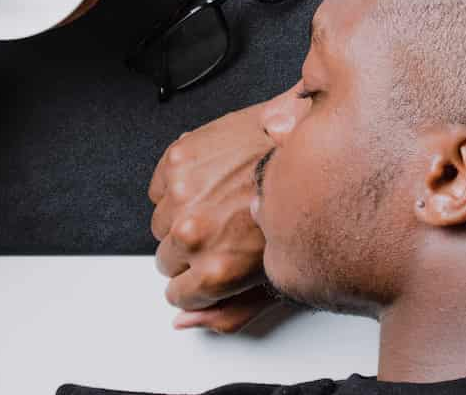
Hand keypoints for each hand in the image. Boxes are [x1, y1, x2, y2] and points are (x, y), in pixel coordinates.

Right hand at [149, 91, 290, 331]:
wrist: (309, 143)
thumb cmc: (301, 206)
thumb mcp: (276, 280)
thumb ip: (229, 312)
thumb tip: (186, 321)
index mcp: (216, 269)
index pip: (177, 295)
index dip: (198, 282)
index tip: (211, 267)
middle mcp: (193, 233)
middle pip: (166, 260)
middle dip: (192, 251)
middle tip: (223, 232)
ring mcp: (182, 194)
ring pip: (159, 223)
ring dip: (181, 217)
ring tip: (220, 205)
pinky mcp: (177, 159)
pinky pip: (157, 188)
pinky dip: (176, 187)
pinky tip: (212, 182)